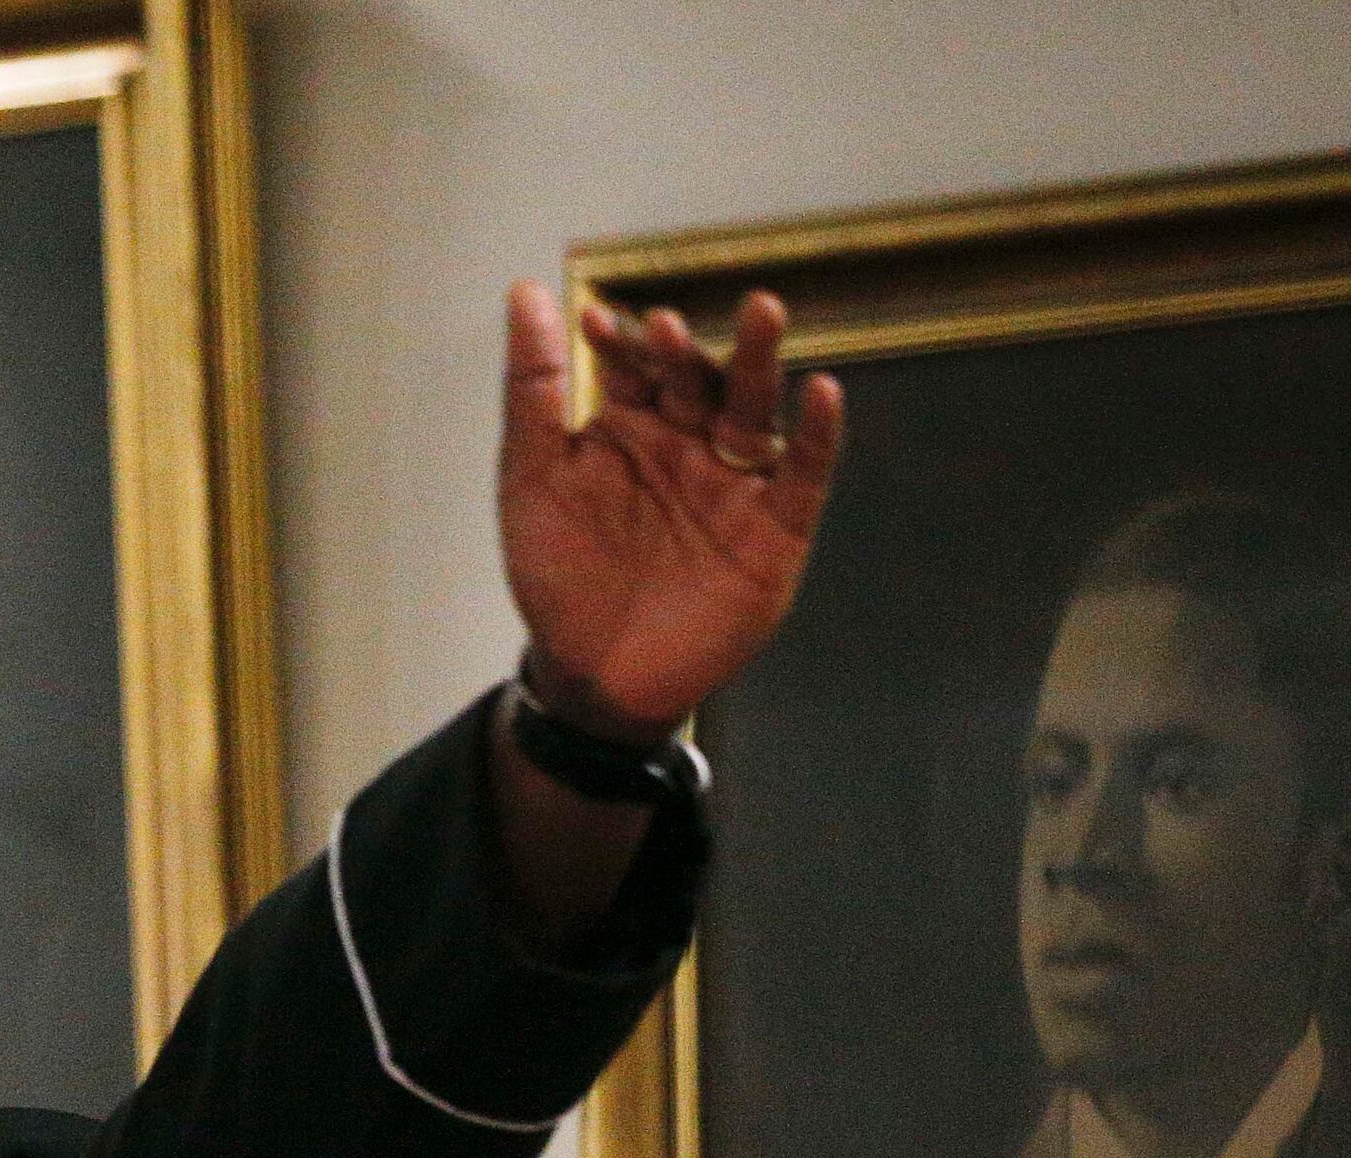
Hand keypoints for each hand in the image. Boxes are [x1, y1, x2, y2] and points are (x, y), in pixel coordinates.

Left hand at [496, 281, 844, 741]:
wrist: (593, 672)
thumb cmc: (560, 574)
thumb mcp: (534, 480)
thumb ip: (533, 390)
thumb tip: (526, 292)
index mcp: (631, 426)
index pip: (632, 367)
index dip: (617, 344)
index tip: (593, 321)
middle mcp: (689, 443)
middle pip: (697, 380)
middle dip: (685, 349)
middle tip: (667, 322)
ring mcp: (735, 483)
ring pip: (752, 410)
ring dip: (757, 364)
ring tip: (762, 312)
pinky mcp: (777, 529)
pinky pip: (803, 475)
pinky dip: (816, 436)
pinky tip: (824, 393)